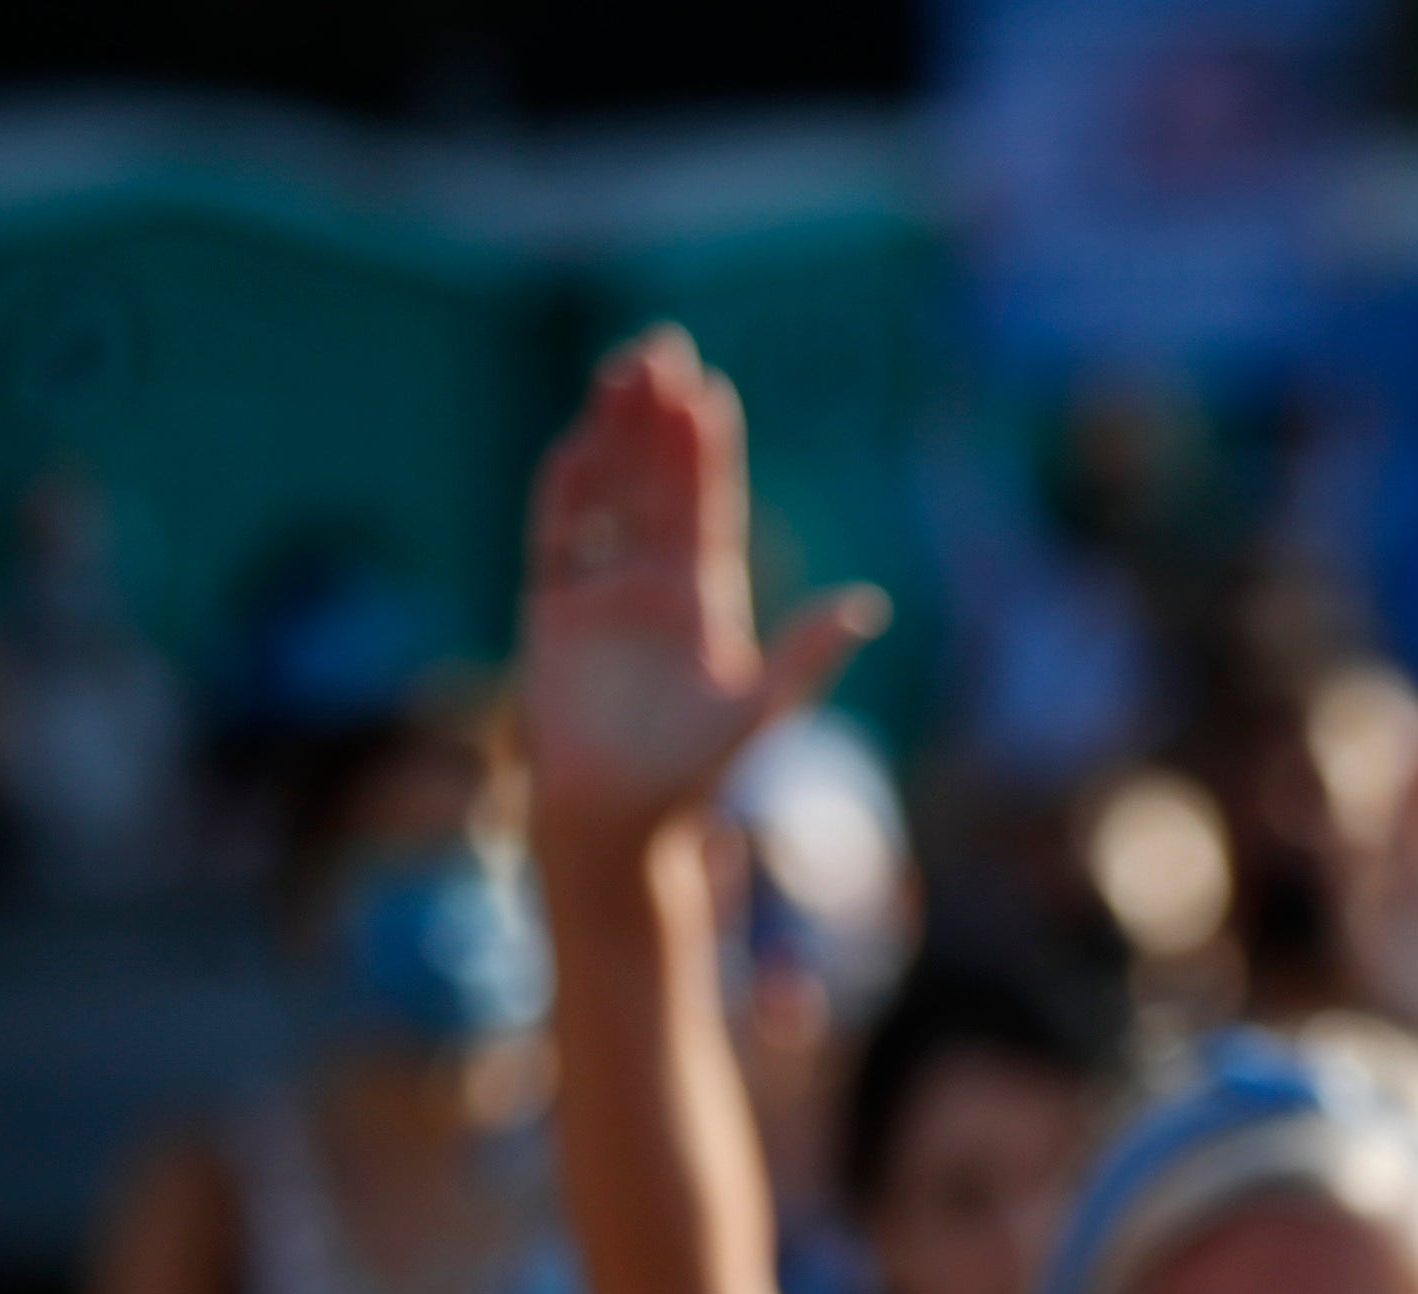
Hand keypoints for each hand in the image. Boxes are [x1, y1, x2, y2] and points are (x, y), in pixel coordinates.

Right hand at [519, 330, 884, 873]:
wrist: (619, 820)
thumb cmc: (693, 776)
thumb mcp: (762, 710)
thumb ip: (806, 654)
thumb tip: (866, 604)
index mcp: (706, 601)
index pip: (708, 507)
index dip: (708, 451)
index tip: (710, 390)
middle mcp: (652, 585)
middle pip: (657, 483)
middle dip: (658, 419)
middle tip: (661, 348)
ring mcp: (600, 592)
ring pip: (608, 495)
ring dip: (613, 436)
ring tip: (620, 373)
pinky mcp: (551, 610)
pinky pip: (558, 537)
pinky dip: (567, 492)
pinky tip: (578, 444)